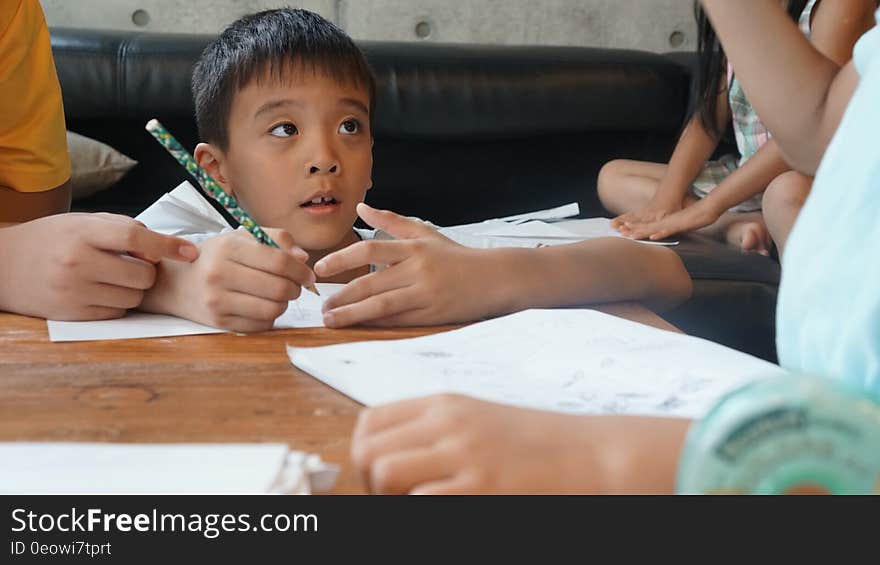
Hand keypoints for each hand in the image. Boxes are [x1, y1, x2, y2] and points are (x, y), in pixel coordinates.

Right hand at [0, 213, 198, 319]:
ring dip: (134, 290)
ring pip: (134, 298)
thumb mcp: (81, 221)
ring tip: (113, 278)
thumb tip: (158, 246)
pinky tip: (100, 292)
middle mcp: (78, 263)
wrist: (3, 265)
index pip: (135, 238)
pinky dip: (118, 304)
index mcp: (82, 233)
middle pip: (143, 275)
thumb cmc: (51, 239)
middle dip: (148, 273)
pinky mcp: (73, 315)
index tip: (191, 251)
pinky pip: (117, 313)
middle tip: (134, 266)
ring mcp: (75, 291)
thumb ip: (121, 228)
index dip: (168, 246)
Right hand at [159, 228, 315, 332]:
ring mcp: (217, 301)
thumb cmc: (218, 257)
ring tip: (279, 296)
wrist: (176, 282)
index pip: (279, 262)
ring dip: (284, 304)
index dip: (301, 271)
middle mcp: (220, 274)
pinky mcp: (219, 323)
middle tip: (296, 286)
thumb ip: (277, 240)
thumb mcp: (242, 238)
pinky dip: (270, 318)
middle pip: (279, 288)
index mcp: (229, 248)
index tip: (308, 275)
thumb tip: (303, 259)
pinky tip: (263, 307)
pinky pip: (261, 326)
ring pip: (273, 310)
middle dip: (296, 289)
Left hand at [315, 203, 490, 327]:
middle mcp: (417, 269)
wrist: (495, 279)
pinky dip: (376, 323)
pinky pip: (398, 320)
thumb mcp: (426, 234)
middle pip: (370, 282)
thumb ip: (392, 221)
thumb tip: (362, 207)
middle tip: (320, 304)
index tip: (321, 268)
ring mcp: (425, 293)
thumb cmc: (457, 257)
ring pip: (381, 305)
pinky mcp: (433, 314)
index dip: (342, 259)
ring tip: (331, 320)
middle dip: (341, 295)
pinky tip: (359, 326)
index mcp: (413, 248)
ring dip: (352, 314)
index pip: (370, 249)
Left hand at [351, 394, 606, 493]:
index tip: (388, 483)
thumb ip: (435, 435)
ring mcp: (464, 455)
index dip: (367, 458)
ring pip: (382, 474)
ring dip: (393, 501)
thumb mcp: (481, 424)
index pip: (369, 424)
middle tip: (402, 502)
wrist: (597, 456)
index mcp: (445, 405)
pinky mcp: (481, 488)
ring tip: (427, 506)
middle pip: (366, 451)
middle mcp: (448, 424)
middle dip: (372, 486)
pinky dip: (422, 512)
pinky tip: (455, 509)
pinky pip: (420, 503)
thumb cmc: (542, 448)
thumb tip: (387, 464)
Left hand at [618, 200, 721, 240]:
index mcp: (664, 222)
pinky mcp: (679, 224)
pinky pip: (668, 230)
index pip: (646, 226)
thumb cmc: (695, 217)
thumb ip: (671, 228)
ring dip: (641, 232)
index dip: (634, 228)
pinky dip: (660, 233)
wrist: (707, 208)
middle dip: (632, 229)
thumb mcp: (679, 225)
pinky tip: (652, 237)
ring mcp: (671, 223)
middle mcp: (665, 222)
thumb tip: (664, 233)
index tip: (623, 231)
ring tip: (629, 235)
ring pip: (653, 228)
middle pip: (646, 226)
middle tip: (618, 232)